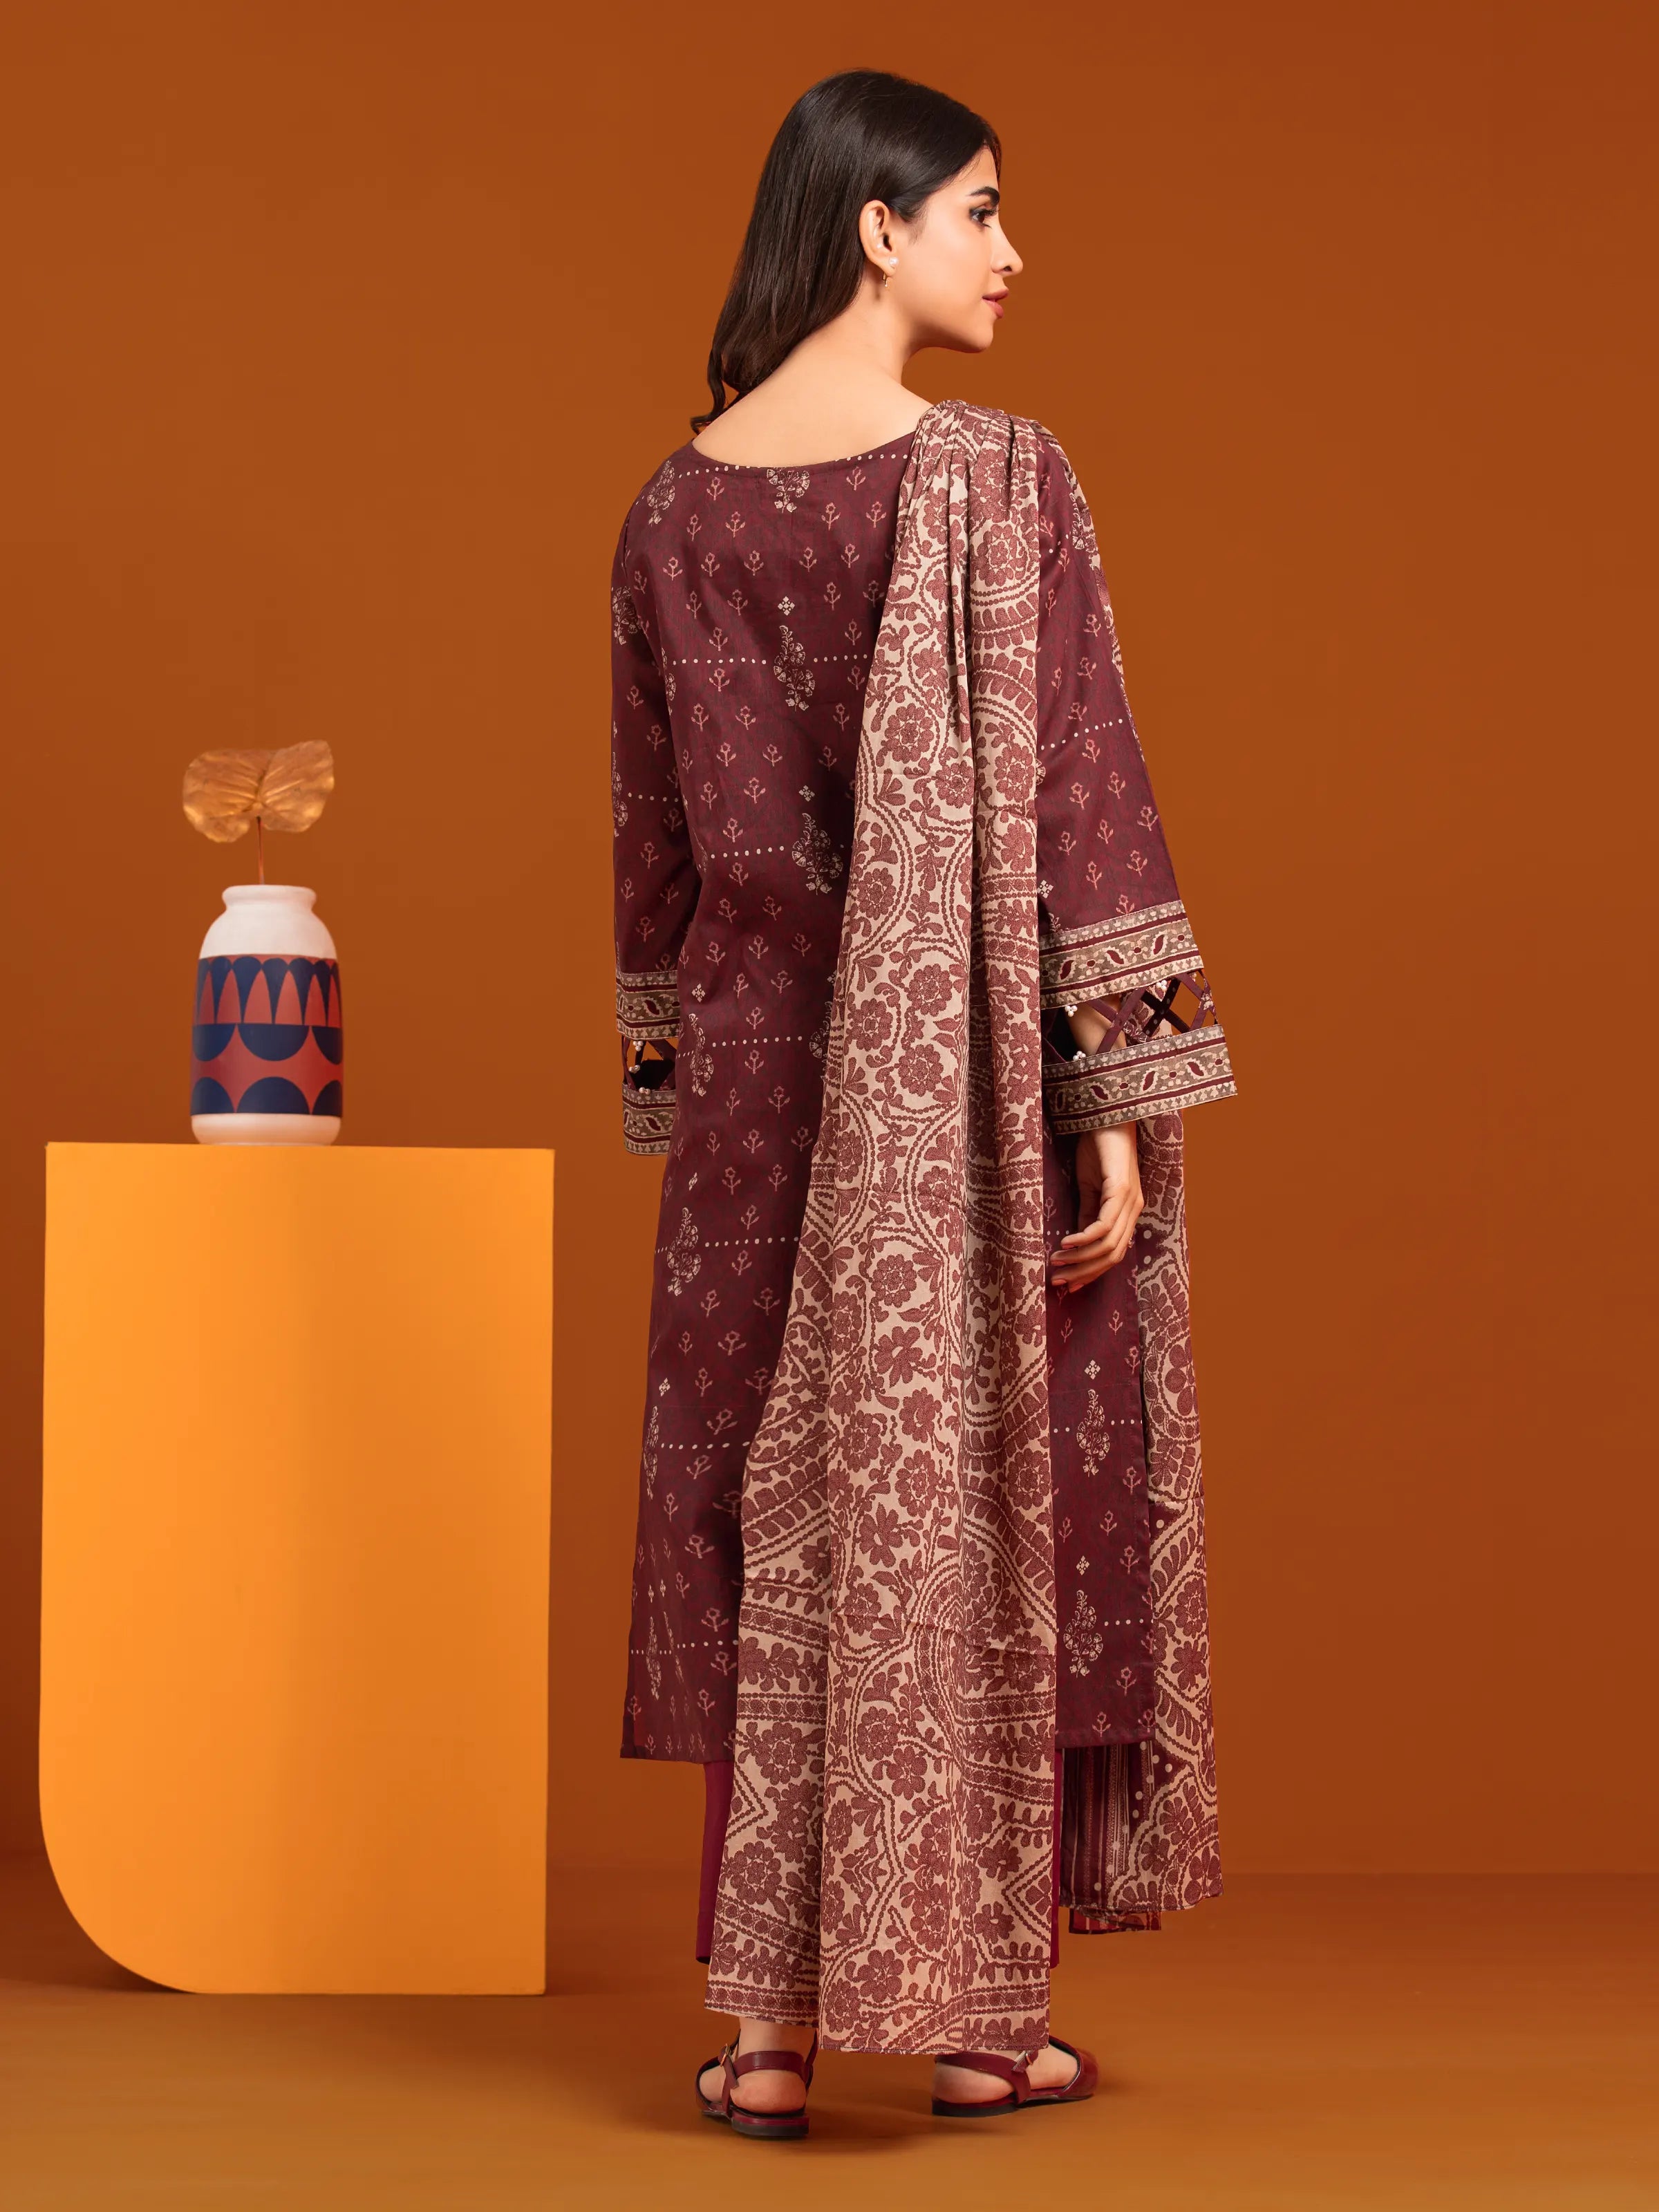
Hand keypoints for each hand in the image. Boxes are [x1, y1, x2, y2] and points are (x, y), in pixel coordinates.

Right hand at [1050, 1123, 1141, 1292]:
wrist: (1105, 1115)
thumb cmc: (1098, 1148)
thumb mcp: (1089, 1188)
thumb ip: (1087, 1214)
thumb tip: (1077, 1243)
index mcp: (1128, 1212)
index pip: (1113, 1254)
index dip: (1092, 1273)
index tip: (1068, 1285)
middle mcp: (1134, 1210)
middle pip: (1112, 1256)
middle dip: (1084, 1273)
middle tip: (1058, 1281)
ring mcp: (1130, 1201)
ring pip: (1109, 1245)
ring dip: (1081, 1260)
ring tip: (1056, 1263)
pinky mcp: (1121, 1189)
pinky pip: (1103, 1225)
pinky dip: (1083, 1239)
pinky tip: (1066, 1243)